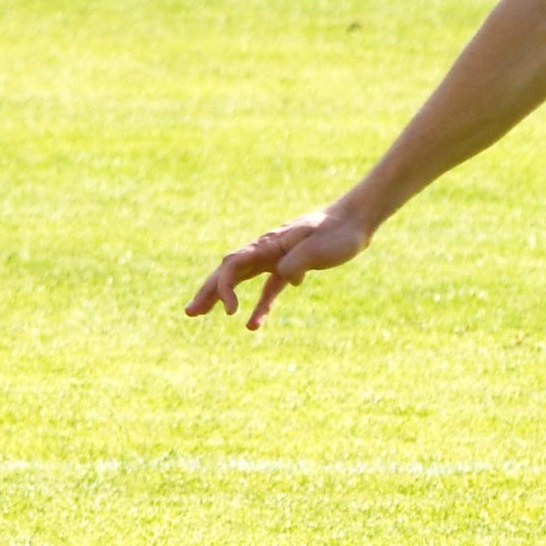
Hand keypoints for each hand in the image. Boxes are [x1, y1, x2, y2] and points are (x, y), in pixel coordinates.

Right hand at [186, 203, 373, 330]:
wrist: (356, 220)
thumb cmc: (338, 232)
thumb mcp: (317, 248)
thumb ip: (296, 263)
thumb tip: (285, 279)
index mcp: (268, 243)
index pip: (233, 265)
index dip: (225, 288)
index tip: (230, 311)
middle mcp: (266, 249)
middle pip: (228, 271)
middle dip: (208, 291)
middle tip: (190, 313)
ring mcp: (276, 258)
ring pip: (242, 279)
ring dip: (222, 296)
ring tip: (202, 314)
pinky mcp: (290, 266)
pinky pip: (268, 289)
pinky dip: (260, 306)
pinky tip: (252, 324)